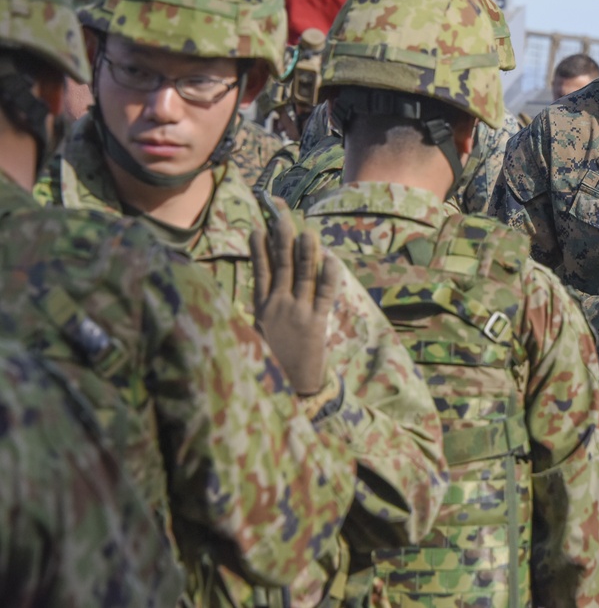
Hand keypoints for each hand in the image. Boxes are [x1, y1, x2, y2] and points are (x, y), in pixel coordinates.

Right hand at [250, 199, 336, 395]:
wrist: (287, 394)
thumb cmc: (272, 367)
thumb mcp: (255, 340)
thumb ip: (258, 316)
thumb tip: (259, 294)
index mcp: (260, 310)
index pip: (259, 271)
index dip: (259, 248)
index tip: (258, 227)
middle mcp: (277, 307)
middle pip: (281, 265)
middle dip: (282, 238)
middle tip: (282, 215)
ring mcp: (296, 313)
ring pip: (303, 274)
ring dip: (306, 250)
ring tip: (307, 229)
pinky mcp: (315, 323)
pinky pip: (324, 293)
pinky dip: (329, 275)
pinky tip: (332, 258)